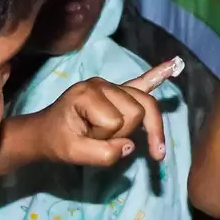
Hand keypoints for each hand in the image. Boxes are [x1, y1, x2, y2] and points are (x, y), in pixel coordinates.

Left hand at [24, 60, 182, 166]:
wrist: (44, 133)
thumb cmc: (57, 142)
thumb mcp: (72, 154)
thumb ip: (102, 155)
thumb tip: (131, 147)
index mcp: (87, 93)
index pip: (117, 120)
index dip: (106, 138)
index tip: (86, 141)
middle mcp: (102, 84)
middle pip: (138, 110)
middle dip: (123, 132)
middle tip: (97, 138)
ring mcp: (111, 86)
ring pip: (145, 106)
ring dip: (133, 127)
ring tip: (111, 135)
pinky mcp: (117, 91)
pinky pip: (143, 81)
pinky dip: (159, 74)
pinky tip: (175, 65)